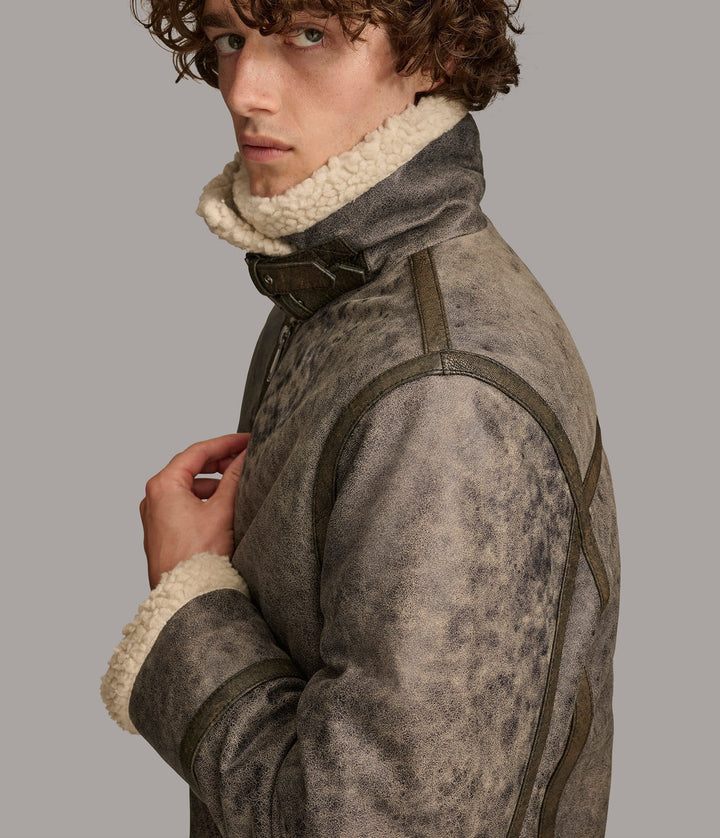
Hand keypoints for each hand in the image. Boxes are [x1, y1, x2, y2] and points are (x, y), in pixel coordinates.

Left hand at [140, 433, 249, 588]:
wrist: (184, 597)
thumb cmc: (198, 558)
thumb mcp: (222, 510)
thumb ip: (234, 478)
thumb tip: (244, 457)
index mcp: (163, 486)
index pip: (198, 452)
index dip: (225, 443)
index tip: (246, 440)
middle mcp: (153, 498)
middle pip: (190, 467)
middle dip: (219, 462)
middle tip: (245, 458)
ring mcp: (155, 515)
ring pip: (188, 487)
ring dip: (213, 482)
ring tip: (237, 484)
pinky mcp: (162, 531)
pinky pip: (183, 504)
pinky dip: (204, 498)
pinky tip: (223, 506)